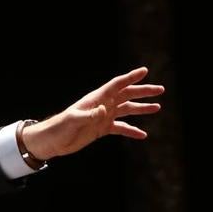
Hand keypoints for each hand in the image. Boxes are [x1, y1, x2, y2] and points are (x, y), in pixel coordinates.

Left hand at [21, 66, 163, 160]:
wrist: (52, 140)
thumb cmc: (60, 127)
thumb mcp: (73, 120)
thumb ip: (88, 115)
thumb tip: (104, 111)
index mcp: (97, 98)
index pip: (117, 84)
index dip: (131, 77)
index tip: (145, 71)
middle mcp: (103, 105)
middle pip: (127, 95)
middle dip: (143, 91)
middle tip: (160, 90)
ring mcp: (103, 117)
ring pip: (127, 110)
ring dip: (142, 109)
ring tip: (157, 107)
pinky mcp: (102, 129)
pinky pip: (121, 128)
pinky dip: (132, 130)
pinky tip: (143, 135)